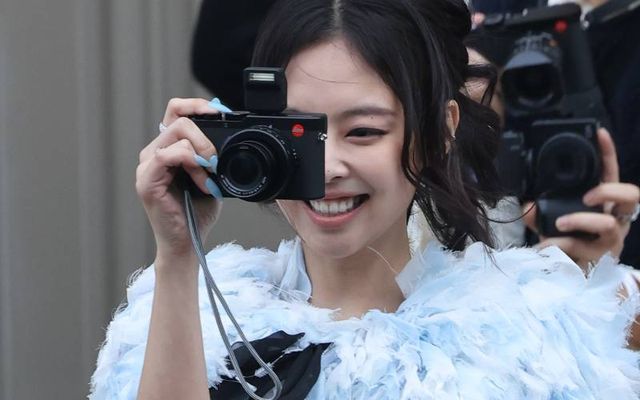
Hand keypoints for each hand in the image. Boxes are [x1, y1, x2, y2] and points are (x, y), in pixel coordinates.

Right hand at [136, 98, 221, 260]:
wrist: (187, 242)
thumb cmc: (197, 211)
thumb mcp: (211, 174)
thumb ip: (211, 152)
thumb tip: (224, 126)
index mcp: (167, 148)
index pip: (176, 110)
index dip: (197, 105)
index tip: (220, 114)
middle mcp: (153, 153)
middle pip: (178, 118)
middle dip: (205, 136)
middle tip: (217, 160)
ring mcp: (147, 166)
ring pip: (176, 133)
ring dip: (201, 152)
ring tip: (210, 176)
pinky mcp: (146, 180)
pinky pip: (168, 155)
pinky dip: (191, 164)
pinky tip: (202, 182)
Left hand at [523, 128, 639, 267]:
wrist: (574, 279)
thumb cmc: (569, 244)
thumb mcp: (554, 224)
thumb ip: (539, 213)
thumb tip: (526, 206)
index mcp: (605, 206)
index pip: (612, 175)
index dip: (608, 154)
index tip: (599, 133)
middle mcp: (615, 221)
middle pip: (632, 197)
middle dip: (610, 191)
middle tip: (588, 195)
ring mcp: (609, 242)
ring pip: (607, 225)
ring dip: (580, 220)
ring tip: (558, 223)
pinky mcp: (599, 260)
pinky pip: (582, 250)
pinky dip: (559, 246)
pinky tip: (543, 245)